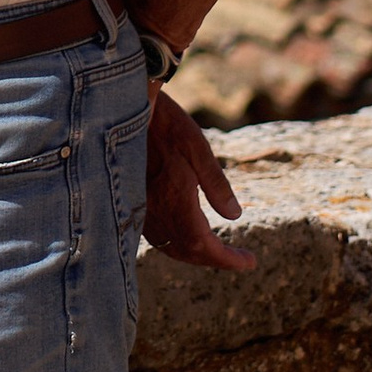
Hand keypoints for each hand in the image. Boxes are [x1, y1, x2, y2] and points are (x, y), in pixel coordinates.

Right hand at [141, 90, 254, 272]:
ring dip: (197, 253)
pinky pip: (158, 236)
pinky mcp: (133, 203)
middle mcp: (156, 212)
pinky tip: (188, 233)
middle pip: (188, 252)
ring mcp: (142, 210)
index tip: (249, 262)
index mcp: (175, 201)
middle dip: (216, 259)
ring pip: (171, 247)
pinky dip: (179, 243)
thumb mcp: (197, 147)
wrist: (122, 109)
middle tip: (241, 259)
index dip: (227, 259)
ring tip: (219, 250)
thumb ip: (216, 184)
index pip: (204, 246)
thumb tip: (234, 216)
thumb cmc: (165, 124)